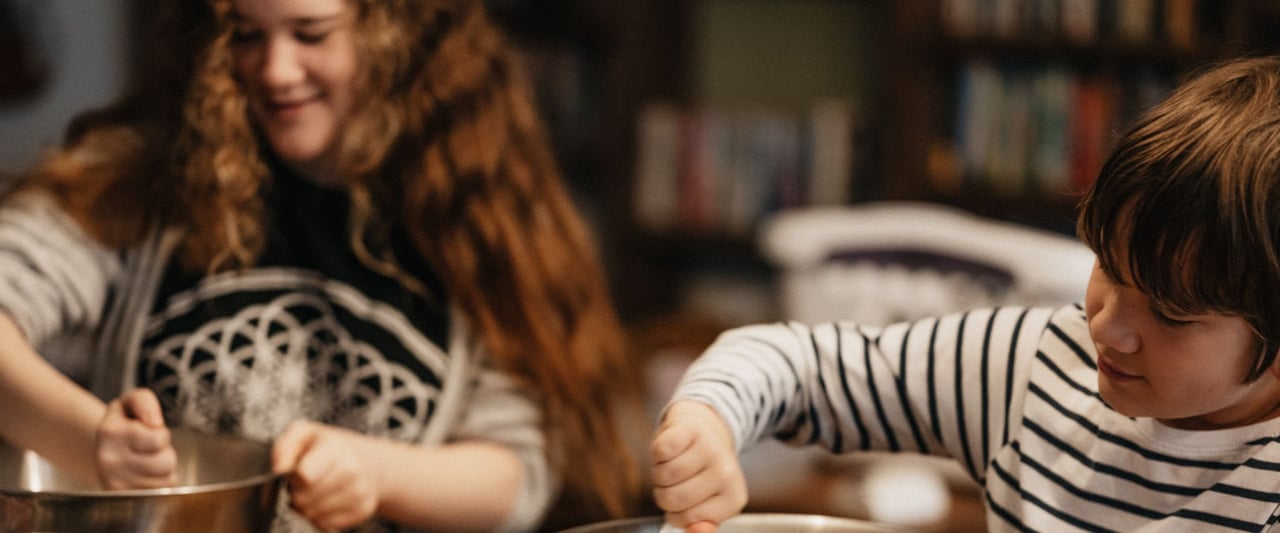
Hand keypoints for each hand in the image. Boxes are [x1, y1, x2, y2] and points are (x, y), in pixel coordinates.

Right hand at [95, 388, 176, 488]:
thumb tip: (154, 423)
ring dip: (164, 469)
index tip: (147, 431)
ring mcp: (115, 484)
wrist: (103, 449)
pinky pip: (162, 493)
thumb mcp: (130, 402)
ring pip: (167, 479)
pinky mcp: (125, 499)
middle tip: (150, 449)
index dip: (161, 433)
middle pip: (166, 462)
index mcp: (110, 433)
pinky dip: (160, 484)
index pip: (159, 439)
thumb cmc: (124, 424)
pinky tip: (146, 476)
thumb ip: (144, 401)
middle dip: (165, 452)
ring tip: (147, 461)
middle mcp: (109, 461)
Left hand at [272, 420, 380, 529]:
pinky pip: (326, 525)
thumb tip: (279, 469)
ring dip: (306, 508)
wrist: (368, 461)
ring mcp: (360, 492)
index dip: (293, 479)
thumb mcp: (303, 434)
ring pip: (313, 515)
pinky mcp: (363, 510)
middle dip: (296, 495)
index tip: (295, 473)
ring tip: (313, 492)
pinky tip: (324, 502)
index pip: (305, 475)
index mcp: (334, 447)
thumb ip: (285, 447)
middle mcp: (351, 470)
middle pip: (304, 499)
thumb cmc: (329, 449)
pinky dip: (320, 518)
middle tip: (302, 484)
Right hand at [650, 399, 746, 529]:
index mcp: (733, 499)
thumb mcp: (706, 504)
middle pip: (672, 498)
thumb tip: (695, 532)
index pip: (686, 519)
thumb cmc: (701, 472)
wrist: (704, 431)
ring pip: (663, 475)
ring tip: (672, 464)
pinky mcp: (692, 428)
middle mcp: (727, 473)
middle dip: (663, 492)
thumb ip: (699, 523)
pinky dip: (657, 453)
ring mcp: (711, 448)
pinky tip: (671, 449)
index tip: (685, 499)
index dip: (674, 512)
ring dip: (658, 472)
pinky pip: (660, 451)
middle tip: (675, 481)